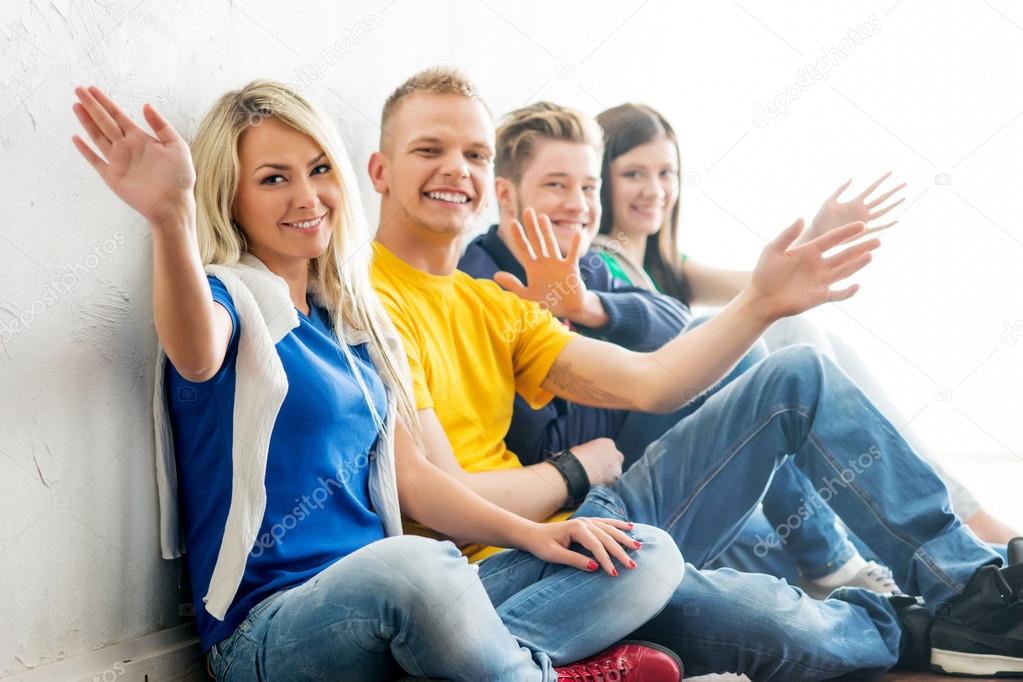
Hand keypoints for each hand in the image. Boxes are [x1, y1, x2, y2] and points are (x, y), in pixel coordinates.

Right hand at [72, 85, 195, 225]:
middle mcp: (126, 147)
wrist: (173, 204)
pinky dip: (85, 150)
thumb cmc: (179, 178)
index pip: (118, 115)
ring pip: (97, 136)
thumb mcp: (177, 147)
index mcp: (141, 138)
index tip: (92, 89)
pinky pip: (95, 160)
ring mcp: (118, 161)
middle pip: (104, 121)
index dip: (105, 102)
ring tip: (76, 106)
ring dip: (86, 122)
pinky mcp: (112, 176)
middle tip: (78, 90)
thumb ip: (161, 126)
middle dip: (91, 106)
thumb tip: (146, 105)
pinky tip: (76, 138)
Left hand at [494, 208, 600, 321]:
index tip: (513, 222)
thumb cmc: (548, 301)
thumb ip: (513, 285)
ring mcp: (558, 263)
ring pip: (551, 244)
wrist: (568, 308)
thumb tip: (495, 275)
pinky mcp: (571, 268)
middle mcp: (544, 262)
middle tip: (527, 210)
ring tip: (542, 217)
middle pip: (536, 241)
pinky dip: (575, 245)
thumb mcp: (528, 295)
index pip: (523, 248)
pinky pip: (573, 254)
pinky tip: (577, 233)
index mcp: (533, 267)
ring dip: (547, 231)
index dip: (518, 236)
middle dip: (531, 227)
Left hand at [517, 516, 641, 574]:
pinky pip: (606, 523)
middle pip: (607, 538)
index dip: (607, 560)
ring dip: (624, 538)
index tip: (614, 574)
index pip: (597, 546)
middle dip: (620, 552)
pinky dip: (618, 524)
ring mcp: (587, 521)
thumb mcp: (555, 556)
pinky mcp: (587, 523)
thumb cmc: (541, 545)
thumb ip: (575, 560)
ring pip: (610, 529)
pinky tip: (629, 526)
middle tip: (632, 565)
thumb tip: (595, 567)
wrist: (532, 534)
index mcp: (577, 529)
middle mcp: (585, 522)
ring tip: (637, 546)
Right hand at [571, 437, 624, 486]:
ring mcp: (617, 467)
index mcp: (608, 443)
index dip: (603, 455)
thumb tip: (592, 457)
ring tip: (597, 478)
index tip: (598, 460)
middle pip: (616, 459)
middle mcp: (616, 453)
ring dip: (609, 475)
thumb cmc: (577, 458)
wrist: (578, 471)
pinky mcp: (615, 478)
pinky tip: (598, 483)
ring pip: (616, 471)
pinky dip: (607, 483)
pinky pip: (613, 481)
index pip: (610, 449)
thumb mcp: (584, 449)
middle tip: (600, 469)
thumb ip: (593, 452)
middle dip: (610, 464)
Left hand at [748, 219, 880, 320]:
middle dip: (861, 247)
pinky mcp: (820, 296)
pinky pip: (838, 294)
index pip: (832, 239)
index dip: (847, 232)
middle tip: (878, 238)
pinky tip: (856, 286)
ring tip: (871, 255)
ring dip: (858, 264)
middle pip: (844, 254)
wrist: (760, 298)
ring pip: (845, 271)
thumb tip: (802, 218)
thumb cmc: (764, 273)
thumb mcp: (772, 250)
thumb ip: (787, 235)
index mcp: (809, 250)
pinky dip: (848, 292)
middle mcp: (819, 264)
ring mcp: (821, 280)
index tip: (862, 224)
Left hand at [800, 172, 905, 244]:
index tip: (891, 171)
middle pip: (881, 199)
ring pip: (882, 211)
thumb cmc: (820, 218)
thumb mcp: (830, 201)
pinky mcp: (862, 232)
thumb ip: (840, 189)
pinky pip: (877, 228)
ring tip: (904, 197)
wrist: (817, 235)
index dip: (881, 180)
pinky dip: (887, 225)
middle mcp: (861, 211)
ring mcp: (863, 221)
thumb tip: (852, 177)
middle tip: (905, 183)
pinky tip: (897, 221)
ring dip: (893, 205)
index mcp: (854, 202)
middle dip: (892, 191)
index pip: (871, 188)